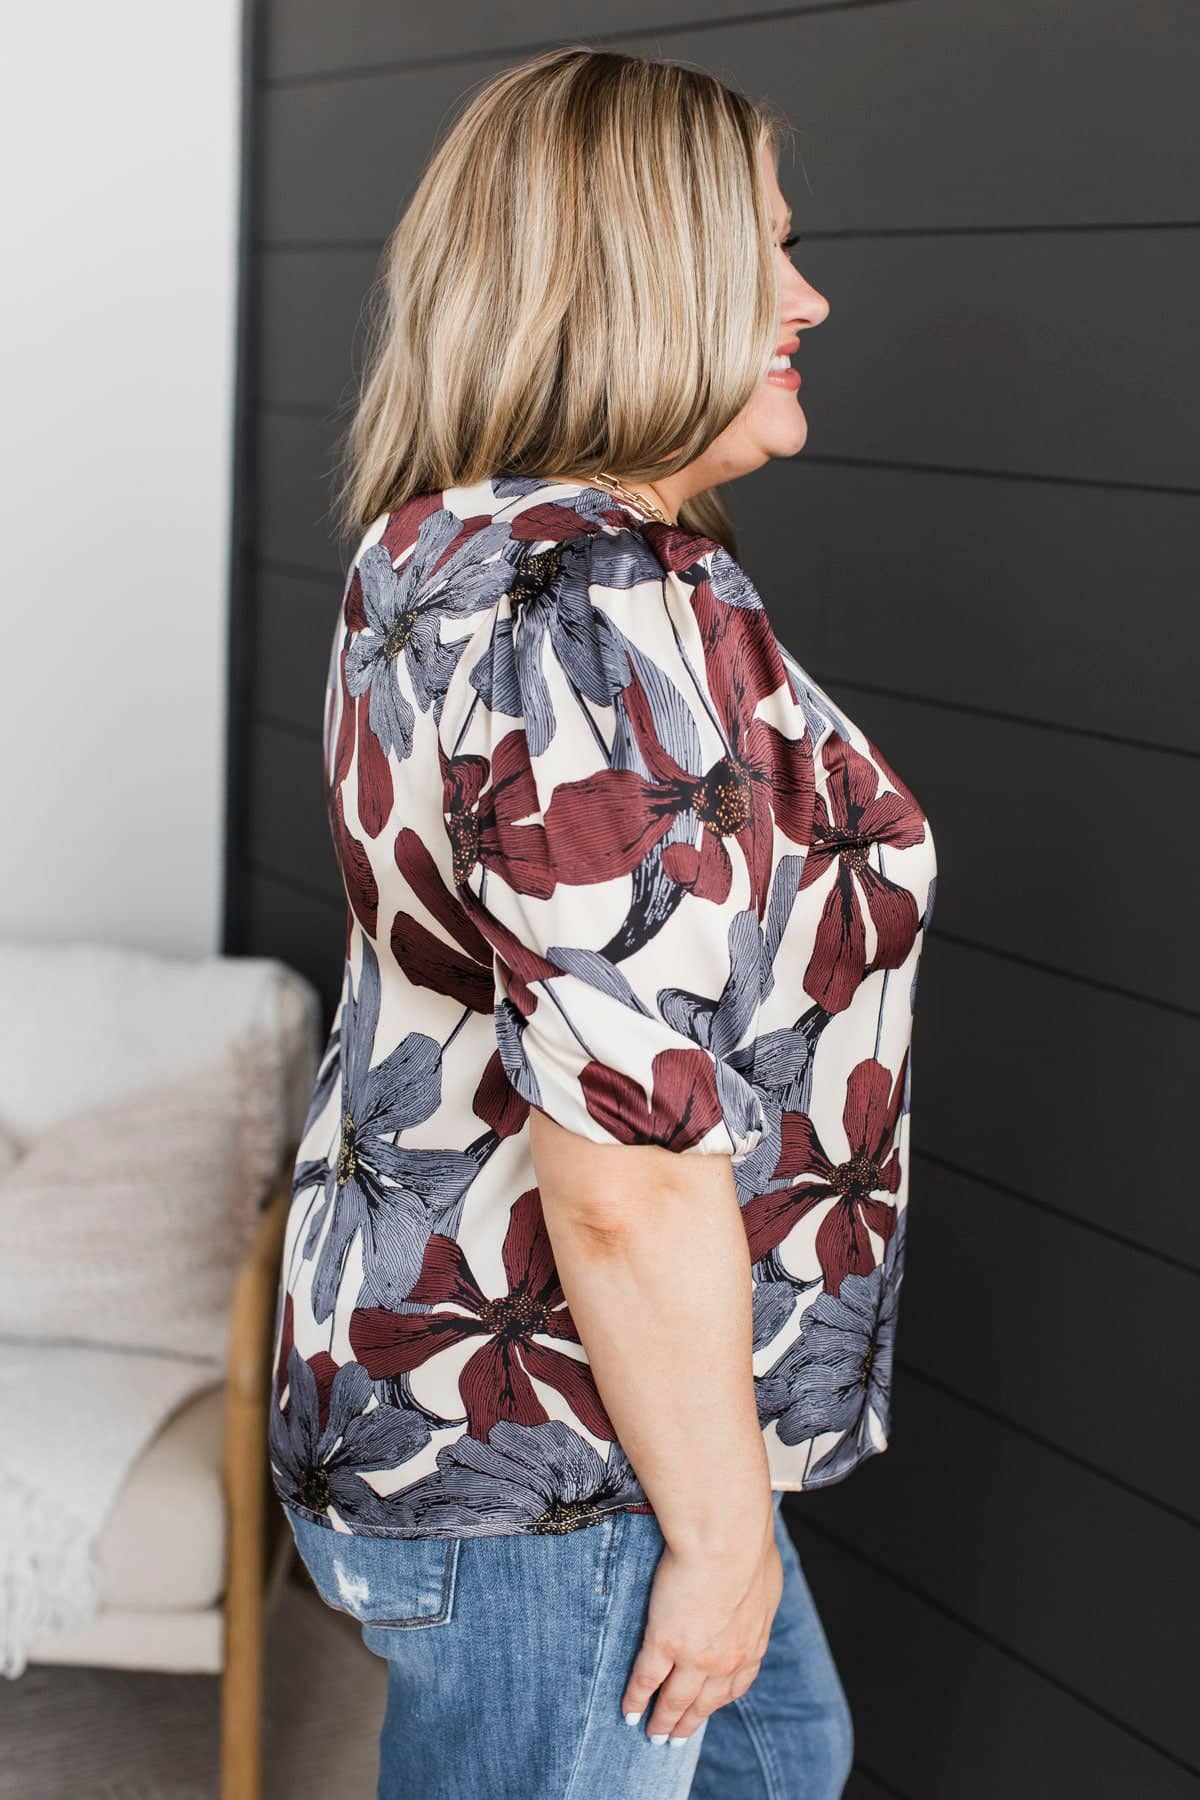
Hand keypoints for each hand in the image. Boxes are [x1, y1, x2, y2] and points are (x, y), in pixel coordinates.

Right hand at [621, 1507, 783, 1742]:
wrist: (727, 1541)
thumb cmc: (749, 1546)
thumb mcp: (765, 1577)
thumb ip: (756, 1594)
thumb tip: (757, 1589)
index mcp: (750, 1643)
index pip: (734, 1684)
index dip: (717, 1701)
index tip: (706, 1710)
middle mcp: (725, 1660)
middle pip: (704, 1702)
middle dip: (689, 1723)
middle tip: (675, 1739)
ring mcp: (694, 1656)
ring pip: (674, 1700)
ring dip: (662, 1721)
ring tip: (652, 1734)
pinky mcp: (664, 1643)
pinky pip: (646, 1680)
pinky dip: (636, 1699)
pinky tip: (628, 1711)